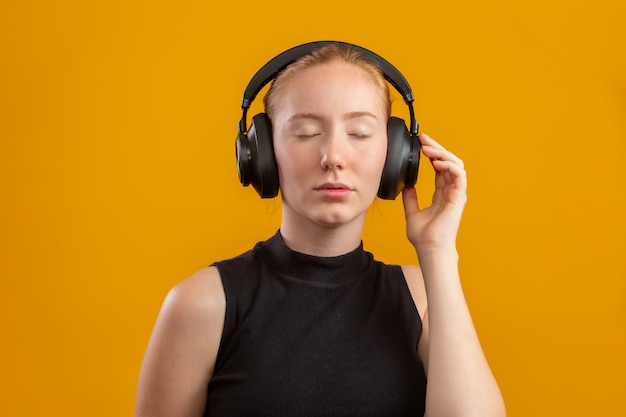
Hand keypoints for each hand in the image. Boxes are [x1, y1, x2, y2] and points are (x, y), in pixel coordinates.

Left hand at [402, 133, 466, 253]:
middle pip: (448, 162)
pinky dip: (449, 165)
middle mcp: (450, 192)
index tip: (420, 144)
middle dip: (437, 147)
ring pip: (455, 165)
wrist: (429, 249)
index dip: (432, 154)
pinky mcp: (459, 197)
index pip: (440, 168)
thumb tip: (407, 187)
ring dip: (442, 153)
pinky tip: (437, 162)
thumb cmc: (424, 237)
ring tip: (428, 149)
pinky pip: (459, 175)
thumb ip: (410, 199)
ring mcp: (456, 194)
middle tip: (423, 138)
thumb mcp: (412, 212)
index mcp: (441, 194)